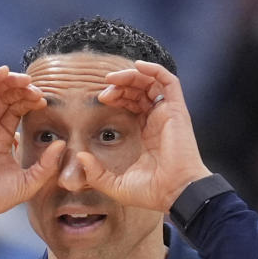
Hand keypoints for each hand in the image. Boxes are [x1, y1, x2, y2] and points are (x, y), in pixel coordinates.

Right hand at [0, 66, 64, 231]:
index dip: (30, 102)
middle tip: (37, 91)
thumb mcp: (29, 181)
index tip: (44, 102)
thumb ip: (47, 165)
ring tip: (25, 80)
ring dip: (9, 81)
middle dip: (23, 90)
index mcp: (2, 136)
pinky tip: (4, 72)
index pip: (18, 110)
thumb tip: (62, 144)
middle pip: (7, 97)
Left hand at [77, 60, 211, 210]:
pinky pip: (169, 81)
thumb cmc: (151, 192)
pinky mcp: (177, 111)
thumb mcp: (115, 185)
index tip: (101, 99)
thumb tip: (81, 157)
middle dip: (121, 84)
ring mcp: (168, 114)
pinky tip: (138, 66)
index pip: (133, 104)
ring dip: (132, 75)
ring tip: (113, 78)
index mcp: (147, 133)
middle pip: (140, 90)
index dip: (117, 96)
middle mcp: (158, 120)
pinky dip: (155, 69)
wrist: (174, 193)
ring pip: (152, 82)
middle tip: (104, 89)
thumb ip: (96, 173)